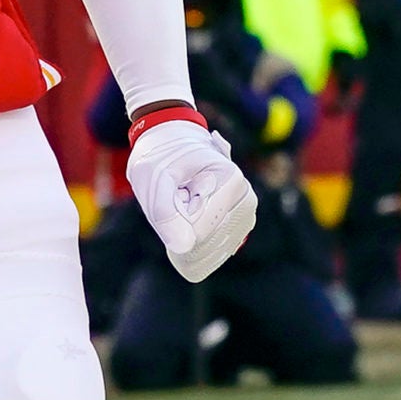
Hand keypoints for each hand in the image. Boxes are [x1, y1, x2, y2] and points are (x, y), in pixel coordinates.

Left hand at [126, 115, 256, 281]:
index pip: (200, 231)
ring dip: (185, 236)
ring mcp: (244, 217)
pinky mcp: (237, 229)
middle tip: (177, 197)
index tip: (174, 191)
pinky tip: (187, 220)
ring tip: (184, 204)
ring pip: (206, 255)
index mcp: (232, 181)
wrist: (173, 143)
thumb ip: (165, 213)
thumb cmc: (163, 156)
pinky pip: (209, 256)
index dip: (175, 219)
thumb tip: (184, 247)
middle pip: (206, 245)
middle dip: (180, 229)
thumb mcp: (154, 178)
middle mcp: (246, 201)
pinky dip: (190, 246)